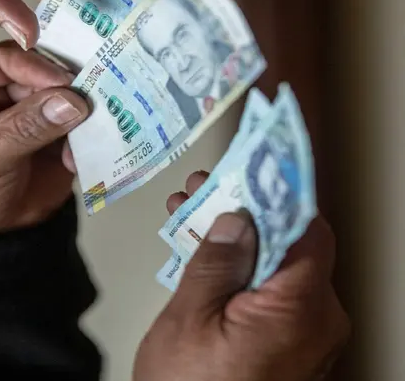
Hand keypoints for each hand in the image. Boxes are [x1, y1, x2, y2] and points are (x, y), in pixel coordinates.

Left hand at [0, 43, 89, 233]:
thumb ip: (26, 124)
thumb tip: (71, 100)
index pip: (0, 59)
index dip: (34, 65)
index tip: (65, 79)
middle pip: (36, 76)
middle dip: (63, 87)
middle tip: (92, 95)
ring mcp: (20, 119)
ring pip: (59, 101)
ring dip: (79, 111)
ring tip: (97, 121)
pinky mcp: (45, 145)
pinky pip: (72, 131)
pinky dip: (85, 137)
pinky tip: (88, 148)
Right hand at [133, 172, 349, 380]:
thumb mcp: (190, 320)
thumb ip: (215, 262)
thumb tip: (236, 219)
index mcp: (299, 309)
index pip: (306, 226)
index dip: (277, 188)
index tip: (249, 160)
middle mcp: (317, 321)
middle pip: (292, 242)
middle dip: (245, 209)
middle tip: (202, 189)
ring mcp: (306, 336)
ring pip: (280, 265)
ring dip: (238, 238)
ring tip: (190, 218)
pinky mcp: (291, 346)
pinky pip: (274, 292)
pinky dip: (243, 269)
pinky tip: (205, 255)